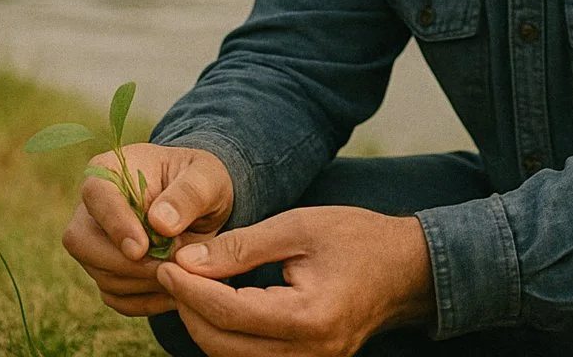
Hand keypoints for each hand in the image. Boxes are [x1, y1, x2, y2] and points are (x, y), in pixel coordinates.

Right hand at [62, 142, 232, 316]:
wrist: (204, 204)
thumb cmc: (202, 181)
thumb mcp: (208, 177)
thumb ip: (189, 194)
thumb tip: (161, 223)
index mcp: (109, 171)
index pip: (97, 196)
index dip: (116, 225)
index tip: (141, 249)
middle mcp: (92, 209)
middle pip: (84, 243)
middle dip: (128, 264)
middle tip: (171, 268)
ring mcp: (94, 243)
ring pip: (102, 275)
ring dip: (145, 282)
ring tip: (184, 273)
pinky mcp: (106, 272)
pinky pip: (116, 297)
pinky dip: (147, 300)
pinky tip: (176, 290)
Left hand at [155, 205, 434, 355]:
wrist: (407, 269)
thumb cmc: (358, 238)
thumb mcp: (299, 228)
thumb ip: (242, 246)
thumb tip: (187, 261)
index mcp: (310, 316)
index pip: (229, 312)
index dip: (189, 289)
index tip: (165, 263)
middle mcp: (309, 353)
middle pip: (222, 344)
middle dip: (189, 309)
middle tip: (171, 273)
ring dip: (203, 325)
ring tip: (189, 287)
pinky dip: (227, 335)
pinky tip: (217, 305)